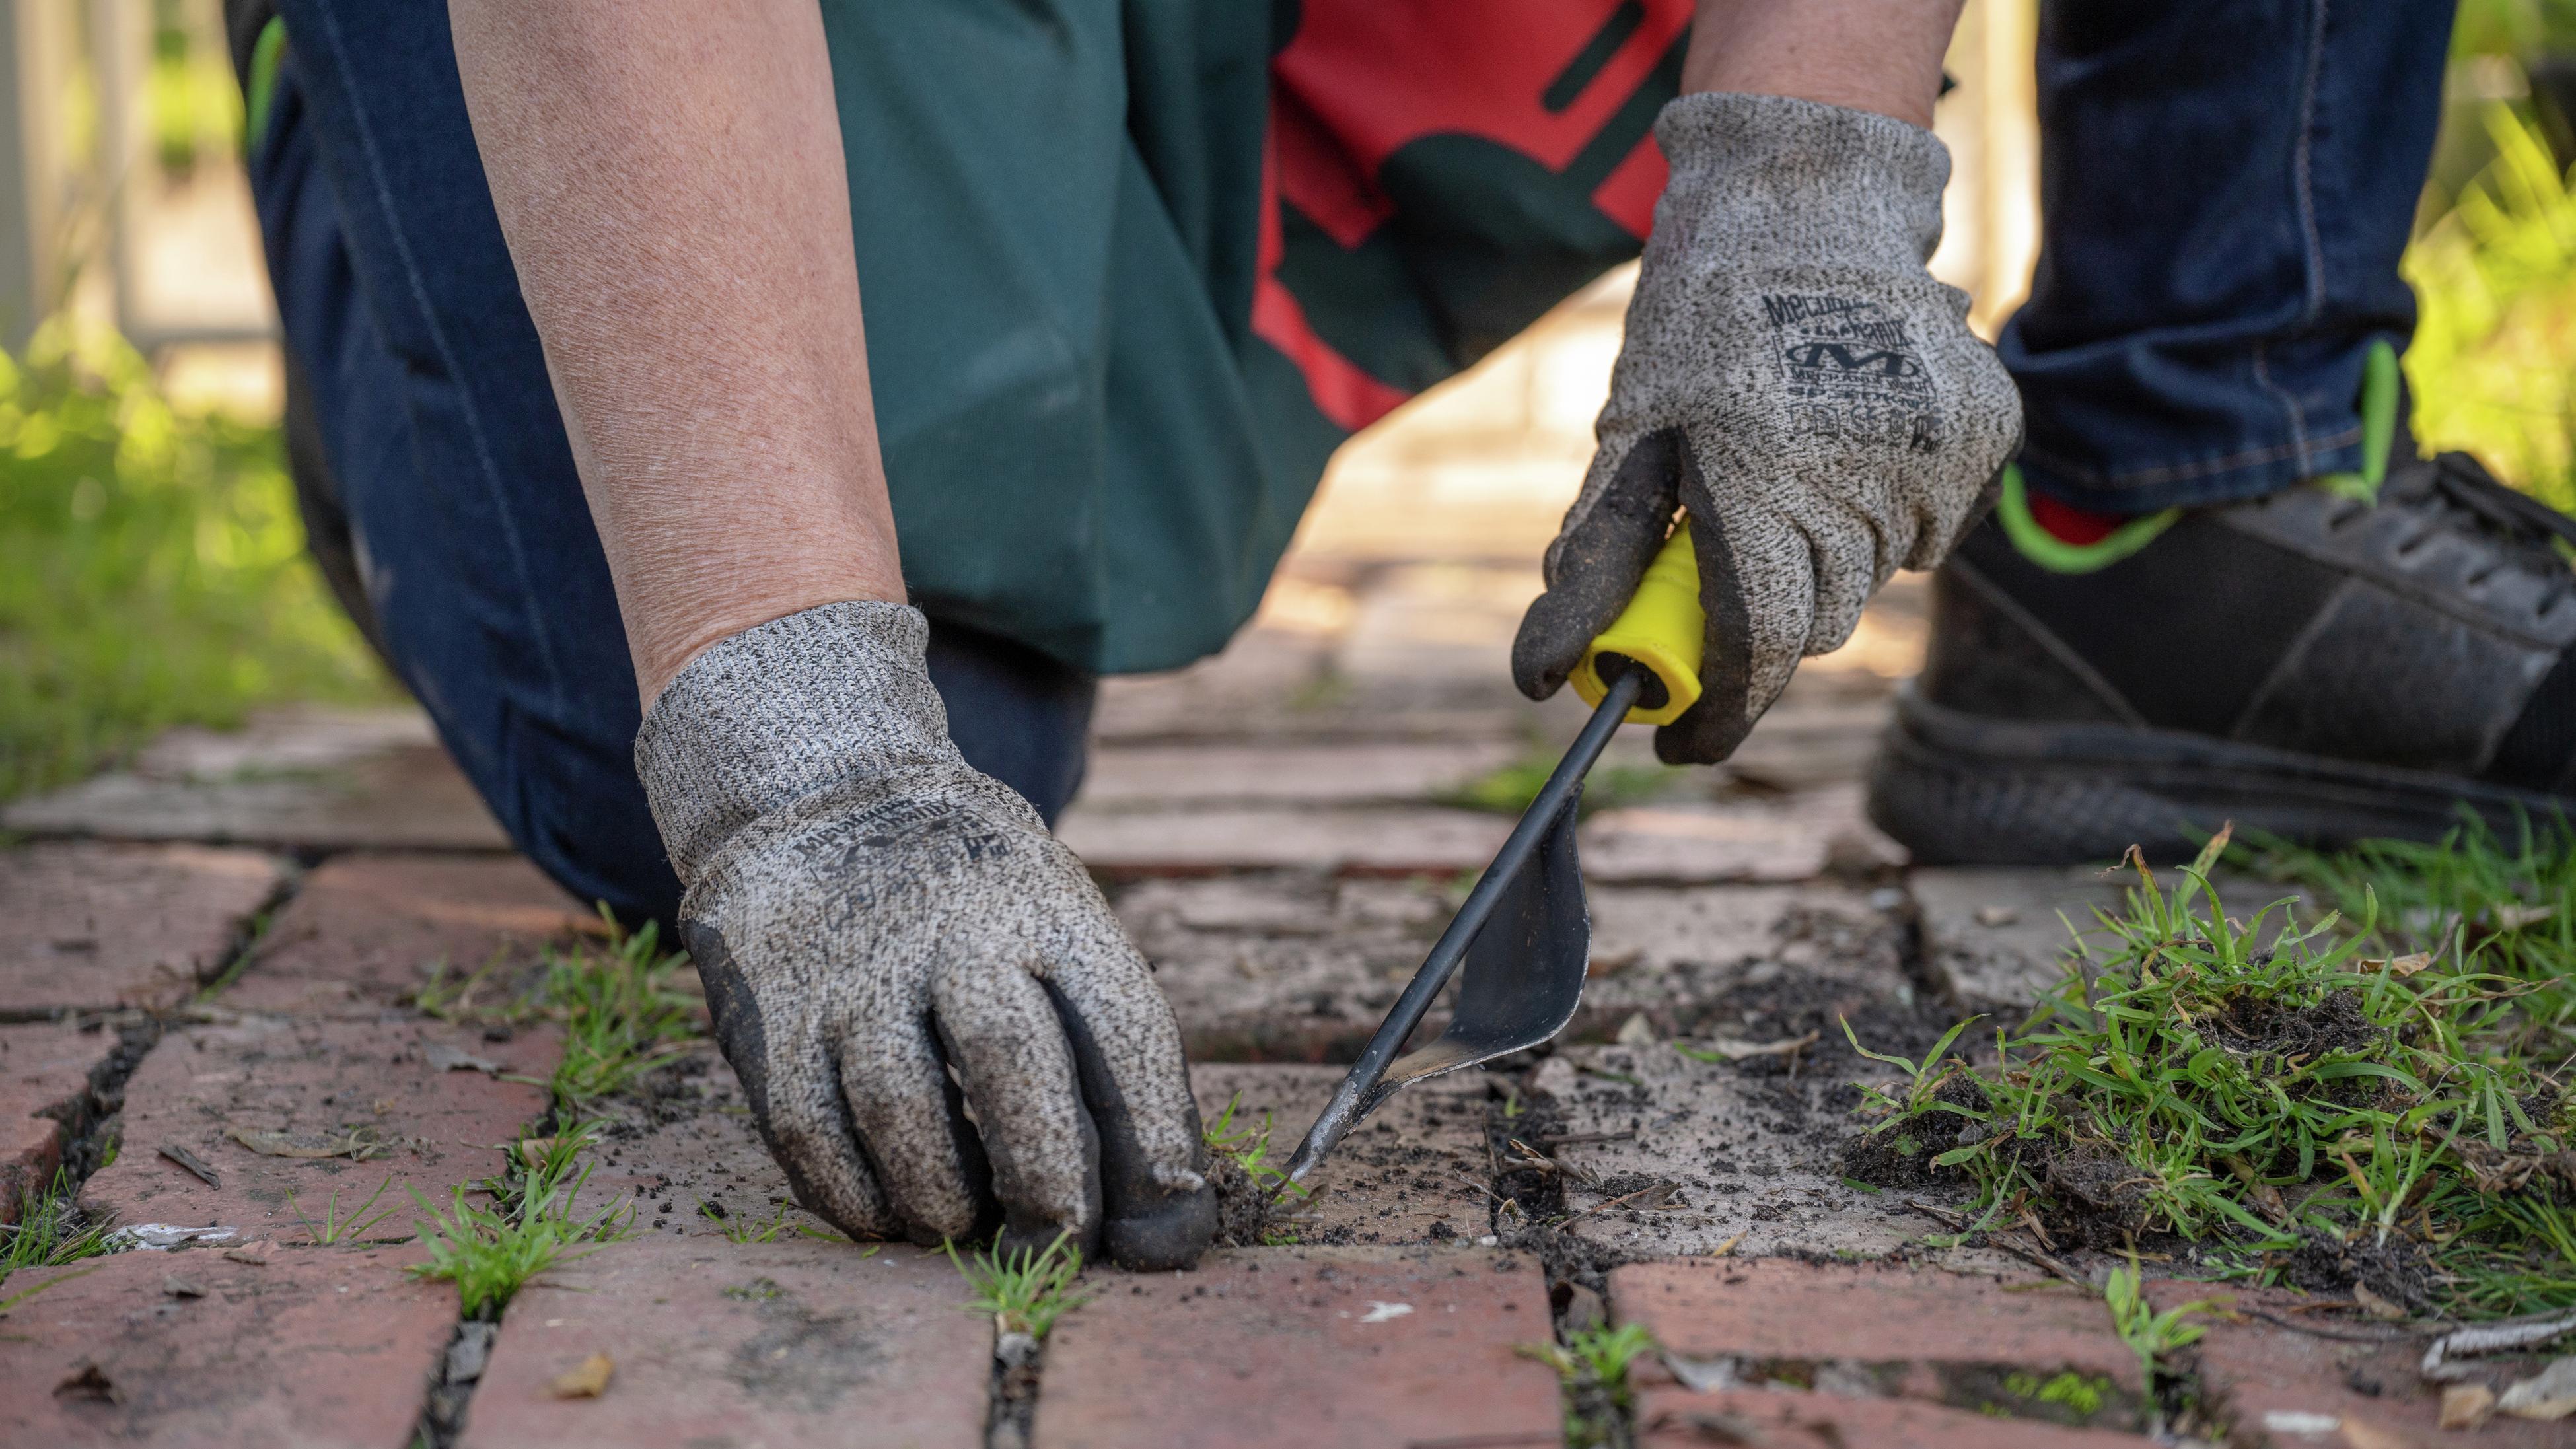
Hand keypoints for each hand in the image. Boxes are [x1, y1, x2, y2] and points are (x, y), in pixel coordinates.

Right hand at [635, 602, 1213, 1267]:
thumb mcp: (1062, 925)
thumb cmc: (983, 906)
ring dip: (944, 1201)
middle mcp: (952, 932)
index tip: (1169, 1225)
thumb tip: (1166, 1215)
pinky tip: (889, 1212)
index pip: (1123, 1030)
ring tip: (965, 1228)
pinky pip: (811, 1135)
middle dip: (1049, 1184)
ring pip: (902, 1110)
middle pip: (1012, 1065)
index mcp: (1049, 910)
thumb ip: (1111, 1055)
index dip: (1155, 1142)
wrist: (827, 800)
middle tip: (1060, 1248)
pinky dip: (857, 1197)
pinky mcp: (773, 1016)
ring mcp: (855, 972)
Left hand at [1513, 92, 2019, 762]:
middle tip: (1726, 561)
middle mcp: (1857, 472)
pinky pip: (1930, 532)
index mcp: (1757, 475)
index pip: (1755, 643)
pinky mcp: (1985, 434)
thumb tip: (1544, 674)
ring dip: (1827, 556)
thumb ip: (1599, 561)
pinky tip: (1850, 442)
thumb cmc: (1700, 331)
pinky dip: (1887, 516)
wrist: (1809, 207)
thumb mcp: (1631, 437)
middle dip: (1762, 619)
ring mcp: (1932, 455)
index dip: (1716, 710)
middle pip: (1813, 622)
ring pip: (1873, 579)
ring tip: (1792, 466)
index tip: (1678, 740)